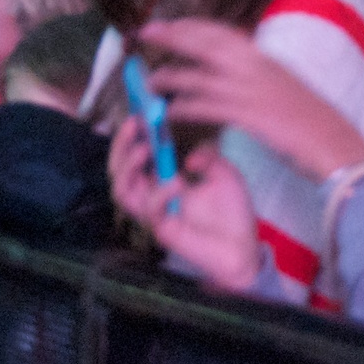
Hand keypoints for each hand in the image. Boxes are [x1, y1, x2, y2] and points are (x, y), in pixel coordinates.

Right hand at [109, 119, 260, 292]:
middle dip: (121, 145)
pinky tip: (178, 182)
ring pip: (120, 190)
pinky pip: (150, 211)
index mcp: (163, 181)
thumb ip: (209, 157)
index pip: (135, 157)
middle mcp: (153, 196)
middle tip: (134, 125)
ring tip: (145, 149)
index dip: (132, 135)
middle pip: (117, 171)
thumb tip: (189, 157)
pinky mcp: (163, 231)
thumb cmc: (232, 215)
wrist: (245, 250)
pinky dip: (160, 193)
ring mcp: (155, 214)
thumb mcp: (225, 174)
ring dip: (129, 166)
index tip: (138, 112)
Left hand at [138, 19, 363, 180]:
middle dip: (172, 36)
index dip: (192, 26)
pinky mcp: (248, 114)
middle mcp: (255, 66)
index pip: (221, 33)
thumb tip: (236, 75)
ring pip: (199, 75)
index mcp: (264, 58)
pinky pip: (206, 106)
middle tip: (146, 32)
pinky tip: (170, 111)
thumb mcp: (285, 87)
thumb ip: (259, 77)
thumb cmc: (313, 121)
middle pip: (204, 43)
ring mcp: (250, 89)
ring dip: (170, 76)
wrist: (335, 142)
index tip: (171, 23)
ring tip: (150, 81)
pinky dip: (184, 106)